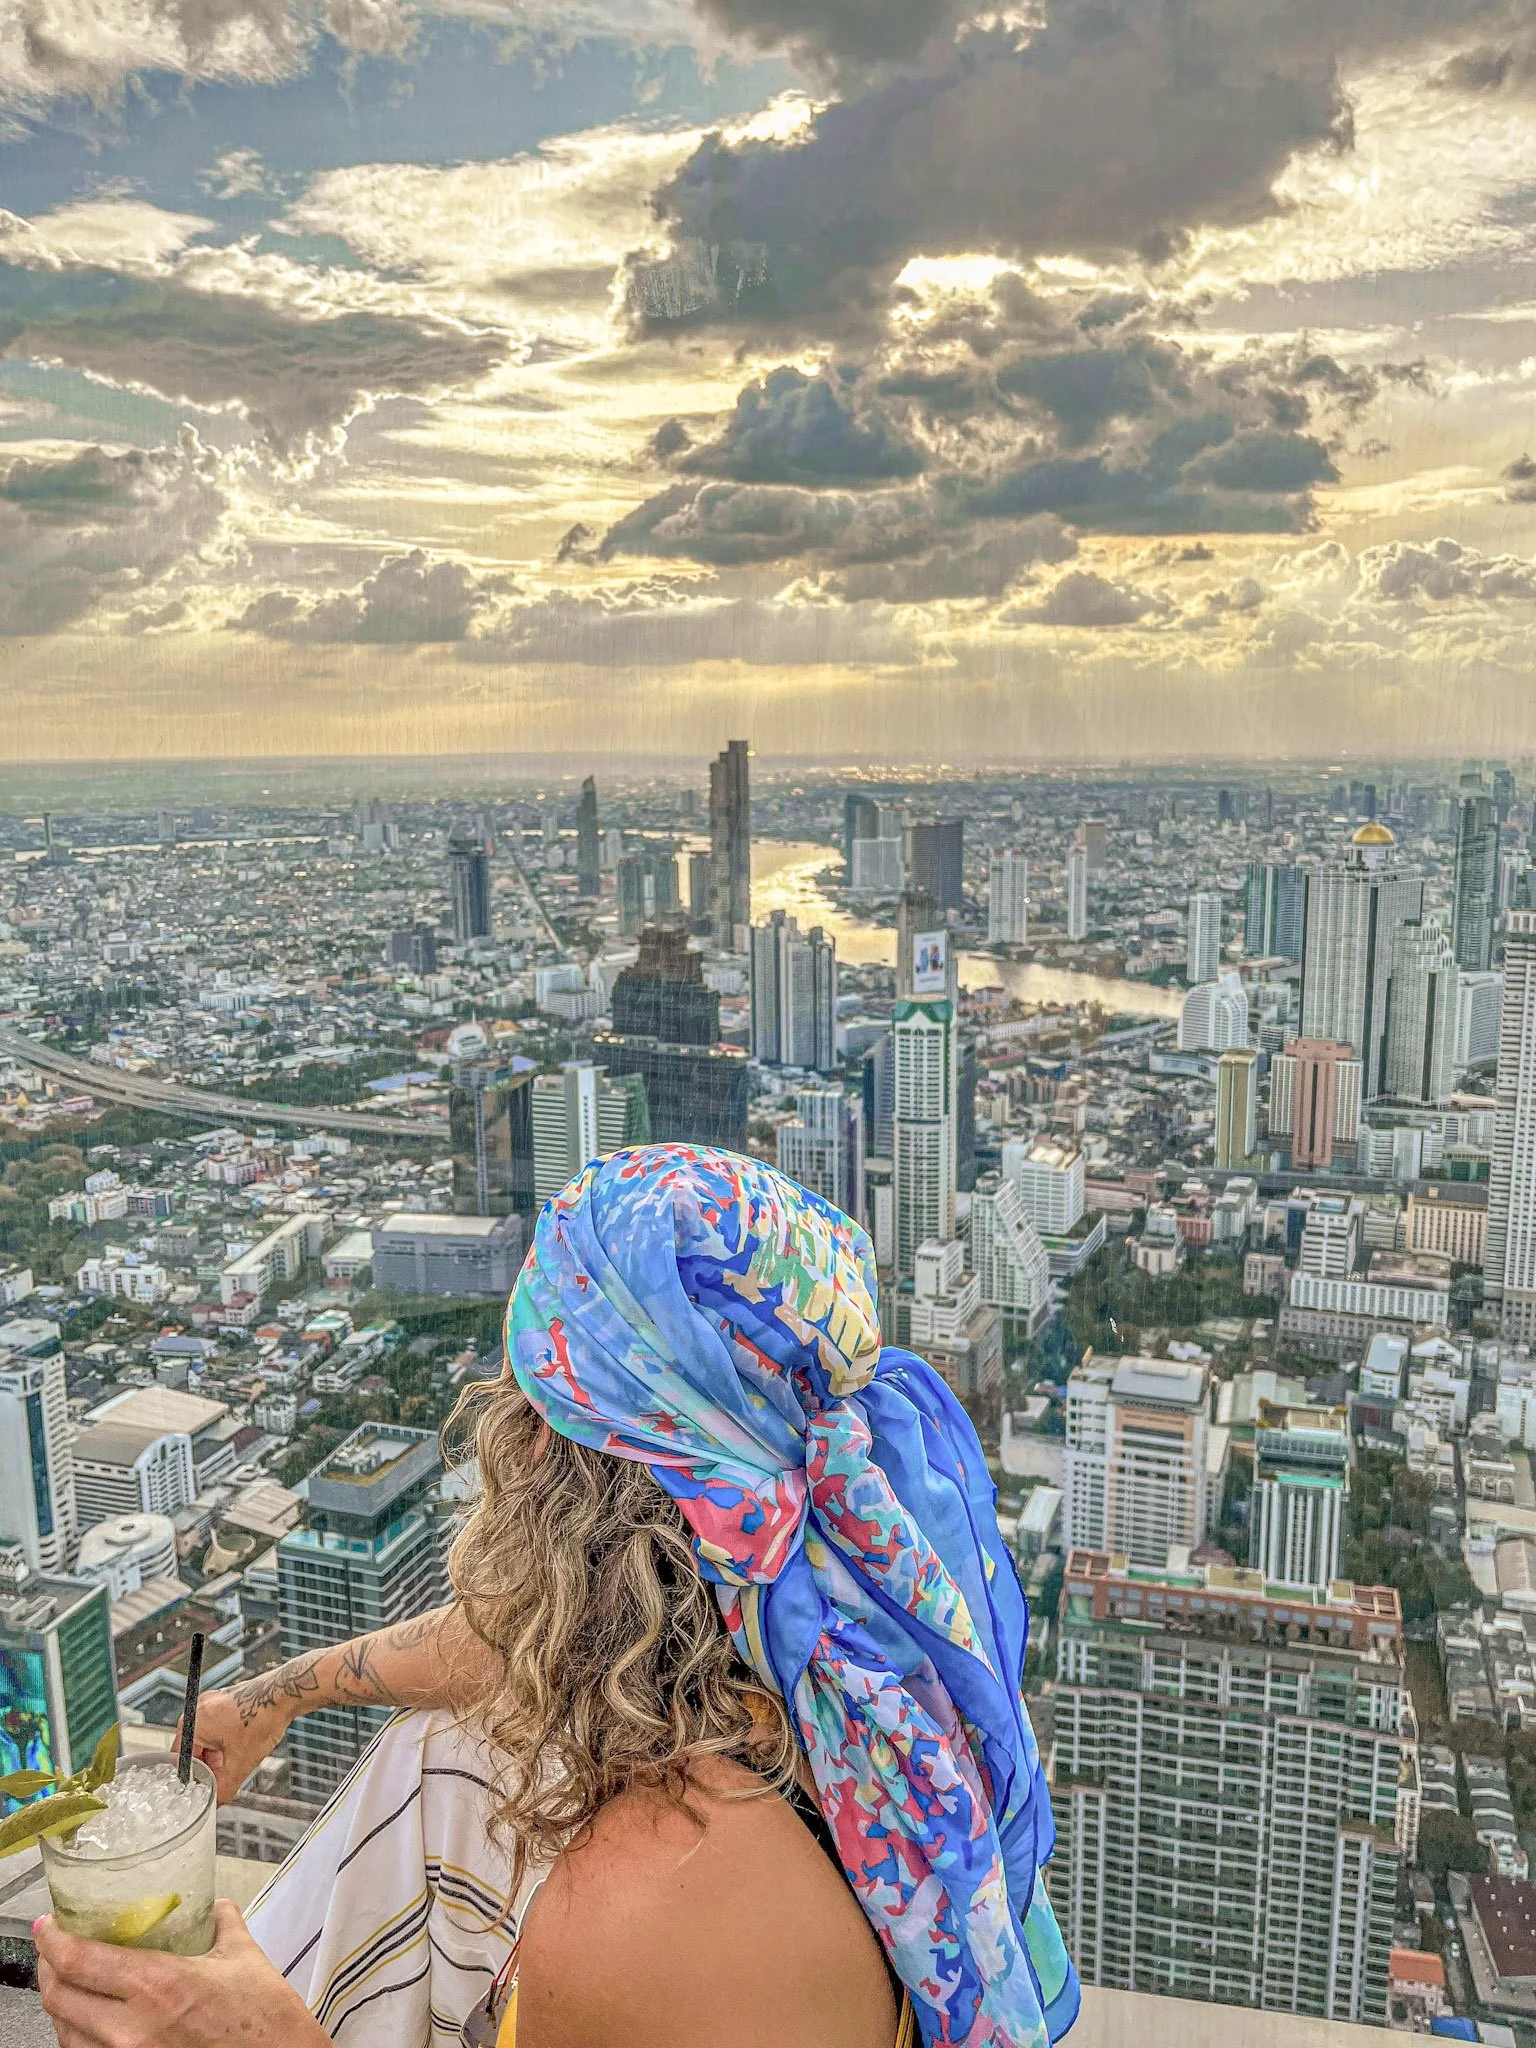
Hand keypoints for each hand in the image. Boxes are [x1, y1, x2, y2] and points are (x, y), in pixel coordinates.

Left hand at [35, 1900, 330, 2047]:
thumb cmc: (266, 2021)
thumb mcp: (244, 1959)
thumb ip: (223, 1924)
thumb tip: (216, 1905)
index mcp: (158, 1986)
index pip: (79, 1961)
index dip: (52, 1941)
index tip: (47, 1926)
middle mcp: (132, 2029)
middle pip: (59, 1999)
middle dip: (47, 1971)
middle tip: (53, 1951)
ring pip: (66, 2034)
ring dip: (61, 2007)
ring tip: (68, 1986)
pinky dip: (80, 2037)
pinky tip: (90, 2023)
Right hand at [177, 1670, 312, 1805]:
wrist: (285, 1693)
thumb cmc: (262, 1717)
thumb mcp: (241, 1763)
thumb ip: (224, 1788)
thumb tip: (217, 1801)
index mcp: (192, 1723)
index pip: (181, 1761)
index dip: (195, 1779)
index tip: (205, 1789)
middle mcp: (199, 1709)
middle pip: (194, 1750)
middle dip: (209, 1767)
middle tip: (224, 1778)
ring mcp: (212, 1703)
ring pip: (208, 1740)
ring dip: (219, 1756)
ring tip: (236, 1762)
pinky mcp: (226, 1701)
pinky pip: (219, 1728)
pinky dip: (227, 1742)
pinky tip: (242, 1747)